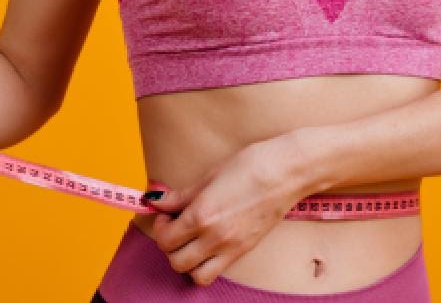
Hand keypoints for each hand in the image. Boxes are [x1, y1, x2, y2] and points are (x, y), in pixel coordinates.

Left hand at [143, 133, 312, 286]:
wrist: (286, 173)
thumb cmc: (249, 166)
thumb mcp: (208, 176)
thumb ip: (179, 196)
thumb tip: (154, 202)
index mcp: (202, 215)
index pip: (165, 239)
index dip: (160, 227)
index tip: (166, 215)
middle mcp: (214, 237)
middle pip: (176, 261)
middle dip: (169, 246)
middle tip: (176, 227)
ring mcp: (231, 247)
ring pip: (195, 275)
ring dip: (187, 261)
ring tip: (191, 240)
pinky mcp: (244, 250)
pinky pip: (216, 272)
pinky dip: (205, 265)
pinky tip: (208, 245)